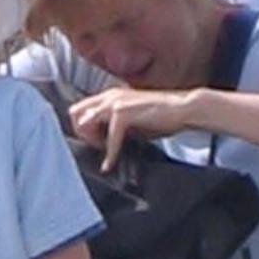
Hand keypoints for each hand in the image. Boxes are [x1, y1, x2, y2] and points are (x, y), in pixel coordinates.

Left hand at [69, 86, 207, 170]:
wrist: (184, 109)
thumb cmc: (161, 118)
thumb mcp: (131, 120)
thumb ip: (113, 125)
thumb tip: (98, 141)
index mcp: (109, 95)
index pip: (79, 109)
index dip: (83, 129)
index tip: (97, 143)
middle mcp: (109, 95)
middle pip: (74, 112)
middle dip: (82, 133)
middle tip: (98, 147)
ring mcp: (115, 101)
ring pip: (84, 121)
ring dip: (92, 140)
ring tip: (106, 153)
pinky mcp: (124, 112)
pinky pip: (108, 136)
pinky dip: (109, 153)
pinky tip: (111, 163)